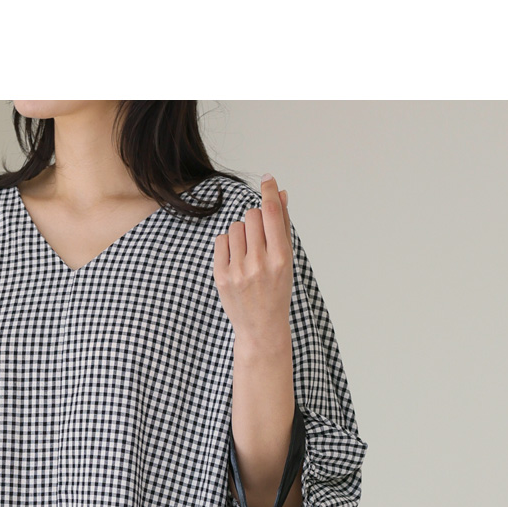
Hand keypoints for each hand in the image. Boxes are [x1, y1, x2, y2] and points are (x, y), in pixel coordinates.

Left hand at [213, 175, 293, 352]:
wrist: (261, 328)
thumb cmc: (277, 290)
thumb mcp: (286, 260)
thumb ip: (282, 226)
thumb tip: (279, 193)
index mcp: (280, 258)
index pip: (272, 213)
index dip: (269, 192)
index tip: (267, 178)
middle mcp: (259, 264)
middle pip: (253, 215)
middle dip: (257, 220)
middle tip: (261, 240)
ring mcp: (238, 271)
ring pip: (236, 226)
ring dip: (242, 233)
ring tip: (249, 253)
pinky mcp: (221, 276)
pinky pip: (222, 240)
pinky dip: (229, 245)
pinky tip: (236, 260)